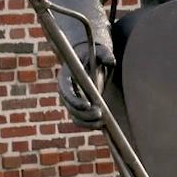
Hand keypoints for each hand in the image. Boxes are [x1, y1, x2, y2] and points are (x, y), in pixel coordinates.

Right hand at [54, 11, 113, 129]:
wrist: (90, 59)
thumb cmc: (94, 54)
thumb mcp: (100, 52)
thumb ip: (105, 55)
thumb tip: (111, 61)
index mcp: (66, 76)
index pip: (66, 91)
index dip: (75, 100)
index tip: (88, 105)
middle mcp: (65, 90)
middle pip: (70, 107)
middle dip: (84, 113)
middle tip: (100, 114)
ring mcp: (71, 100)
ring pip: (75, 116)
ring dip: (87, 122)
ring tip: (102, 122)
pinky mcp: (79, 107)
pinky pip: (80, 119)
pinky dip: (89, 124)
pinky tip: (102, 125)